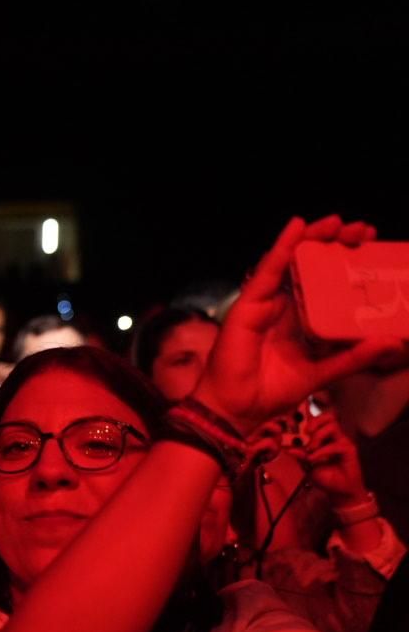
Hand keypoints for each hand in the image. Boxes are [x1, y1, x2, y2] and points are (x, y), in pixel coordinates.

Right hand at [195, 216, 406, 433]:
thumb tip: (393, 342)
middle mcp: (285, 305)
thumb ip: (354, 357)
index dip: (346, 260)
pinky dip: (282, 247)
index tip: (372, 244)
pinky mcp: (249, 303)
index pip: (326, 280)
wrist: (238, 408)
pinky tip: (297, 227)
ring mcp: (266, 301)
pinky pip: (268, 271)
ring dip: (311, 238)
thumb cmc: (273, 391)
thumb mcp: (324, 372)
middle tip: (361, 230)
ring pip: (290, 260)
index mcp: (303, 318)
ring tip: (334, 222)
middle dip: (334, 242)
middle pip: (310, 264)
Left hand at [290, 412, 368, 504]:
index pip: (318, 420)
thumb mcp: (307, 466)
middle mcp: (334, 437)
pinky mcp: (350, 450)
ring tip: (310, 449)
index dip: (308, 417)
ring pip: (333, 426)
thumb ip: (299, 455)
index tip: (294, 422)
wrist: (339, 491)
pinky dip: (322, 451)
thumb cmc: (325, 476)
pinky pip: (335, 444)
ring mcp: (342, 442)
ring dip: (318, 436)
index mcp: (323, 438)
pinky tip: (314, 460)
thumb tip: (288, 448)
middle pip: (329, 417)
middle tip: (305, 432)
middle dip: (314, 422)